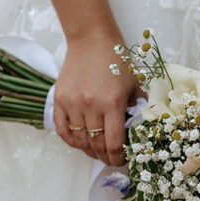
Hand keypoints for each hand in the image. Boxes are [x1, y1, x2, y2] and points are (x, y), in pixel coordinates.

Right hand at [52, 28, 139, 165]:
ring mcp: (73, 103)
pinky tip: (81, 142)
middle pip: (96, 145)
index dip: (118, 158)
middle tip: (111, 159)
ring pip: (80, 140)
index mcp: (113, 103)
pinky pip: (63, 130)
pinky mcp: (59, 100)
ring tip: (97, 152)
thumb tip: (140, 136)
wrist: (92, 40)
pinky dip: (72, 140)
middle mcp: (91, 105)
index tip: (122, 160)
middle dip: (105, 157)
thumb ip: (139, 110)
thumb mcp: (136, 85)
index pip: (113, 143)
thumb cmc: (116, 62)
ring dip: (89, 151)